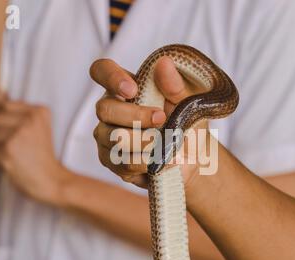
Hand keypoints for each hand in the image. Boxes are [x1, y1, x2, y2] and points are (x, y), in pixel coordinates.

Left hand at [0, 100, 69, 205]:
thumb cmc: (40, 155)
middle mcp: (31, 118)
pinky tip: (14, 162)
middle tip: (20, 146)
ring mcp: (19, 133)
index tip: (21, 134)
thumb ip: (11, 116)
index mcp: (40, 111)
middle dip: (0, 132)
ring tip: (18, 154)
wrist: (50, 179)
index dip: (6, 121)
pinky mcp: (8, 148)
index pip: (4, 105)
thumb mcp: (36, 129)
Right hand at [90, 57, 208, 188]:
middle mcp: (110, 109)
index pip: (101, 71)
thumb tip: (164, 63)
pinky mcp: (111, 160)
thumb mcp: (189, 102)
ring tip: (166, 144)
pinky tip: (161, 160)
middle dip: (136, 117)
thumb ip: (176, 85)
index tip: (132, 90)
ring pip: (113, 138)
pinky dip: (146, 162)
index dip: (110, 77)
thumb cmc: (187, 123)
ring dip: (145, 142)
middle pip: (104, 109)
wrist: (192, 158)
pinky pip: (122, 162)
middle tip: (162, 119)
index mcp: (125, 87)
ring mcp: (106, 136)